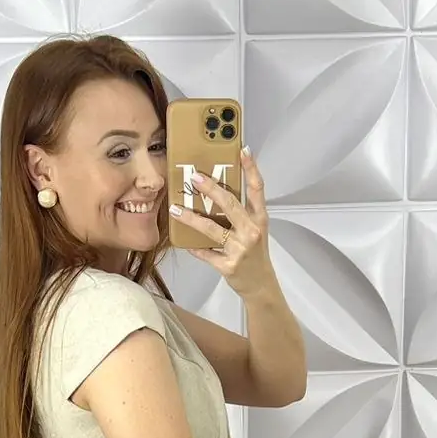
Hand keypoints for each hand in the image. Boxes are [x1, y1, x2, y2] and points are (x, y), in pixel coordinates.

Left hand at [170, 148, 273, 298]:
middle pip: (230, 205)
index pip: (257, 189)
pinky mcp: (228, 266)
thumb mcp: (254, 231)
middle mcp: (251, 231)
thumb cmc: (255, 255)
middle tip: (194, 177)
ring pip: (212, 229)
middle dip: (211, 189)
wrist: (261, 286)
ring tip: (175, 208)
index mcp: (259, 219)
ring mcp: (240, 249)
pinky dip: (194, 248)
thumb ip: (241, 213)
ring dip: (191, 218)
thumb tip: (216, 193)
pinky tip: (182, 242)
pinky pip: (206, 254)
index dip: (251, 169)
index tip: (243, 150)